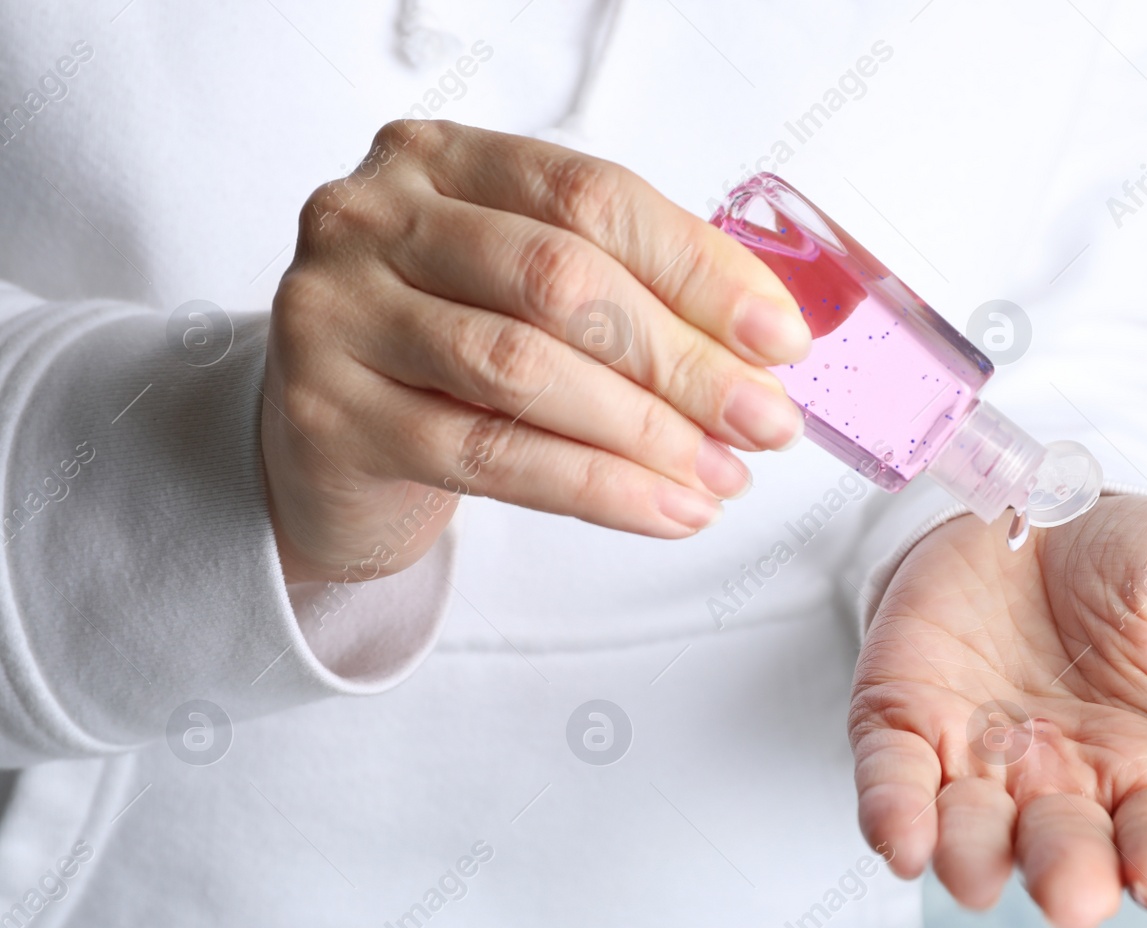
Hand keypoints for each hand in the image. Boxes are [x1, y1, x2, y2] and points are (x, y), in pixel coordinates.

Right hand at [262, 120, 811, 582]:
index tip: (777, 338)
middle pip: (562, 280)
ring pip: (525, 370)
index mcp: (440, 160)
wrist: (328, 445)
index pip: (592, 197)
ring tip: (722, 474)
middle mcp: (374, 218)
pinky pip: (490, 455)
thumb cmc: (447, 356)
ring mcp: (337, 312)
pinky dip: (598, 490)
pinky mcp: (328, 414)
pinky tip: (666, 509)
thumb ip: (630, 290)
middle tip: (763, 421)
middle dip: (684, 361)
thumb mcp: (527, 292)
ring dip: (648, 432)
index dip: (698, 268)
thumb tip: (765, 342)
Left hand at [850, 496, 1146, 927]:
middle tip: (1073, 892)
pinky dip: (892, 813)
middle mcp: (1065, 789)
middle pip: (1066, 854)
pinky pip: (891, 781)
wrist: (1043, 484)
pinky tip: (901, 839)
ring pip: (972, 837)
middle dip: (1068, 875)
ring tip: (975, 871)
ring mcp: (980, 761)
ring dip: (972, 859)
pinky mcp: (905, 721)